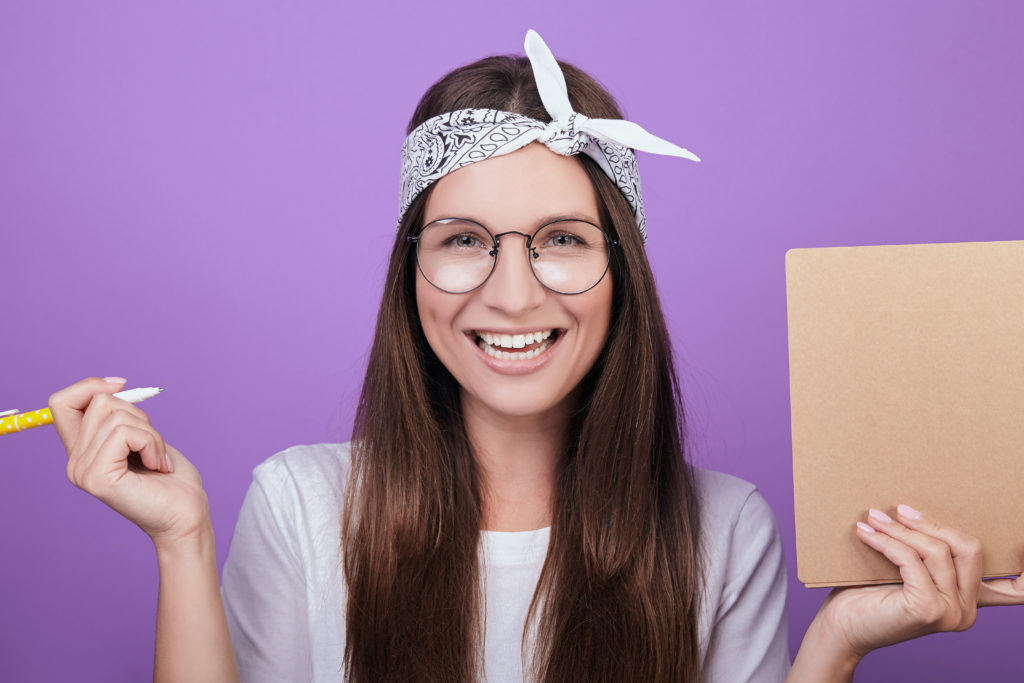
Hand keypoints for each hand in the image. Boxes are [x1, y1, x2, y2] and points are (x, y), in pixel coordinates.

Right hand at [50, 376, 210, 547]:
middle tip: (152, 445)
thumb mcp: (143, 435)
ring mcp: (82, 471)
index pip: (61, 402)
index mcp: (82, 450)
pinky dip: (151, 443)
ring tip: (157, 458)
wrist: (186, 514)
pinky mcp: (97, 478)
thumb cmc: (171, 478)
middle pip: (98, 402)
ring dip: (150, 433)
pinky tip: (157, 466)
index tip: (121, 385)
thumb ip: (119, 416)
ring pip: (115, 417)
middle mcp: (75, 462)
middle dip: (138, 414)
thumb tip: (111, 385)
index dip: (90, 386)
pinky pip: (125, 434)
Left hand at [816, 505, 981, 659]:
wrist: (843, 628)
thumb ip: (930, 556)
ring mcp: (950, 612)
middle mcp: (967, 611)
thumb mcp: (910, 572)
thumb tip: (922, 511)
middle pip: (968, 548)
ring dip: (901, 530)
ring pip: (936, 551)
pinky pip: (909, 559)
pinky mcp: (927, 609)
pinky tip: (865, 532)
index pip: (1016, 589)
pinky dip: (886, 541)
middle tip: (899, 511)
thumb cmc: (871, 596)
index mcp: (970, 601)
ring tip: (875, 518)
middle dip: (931, 524)